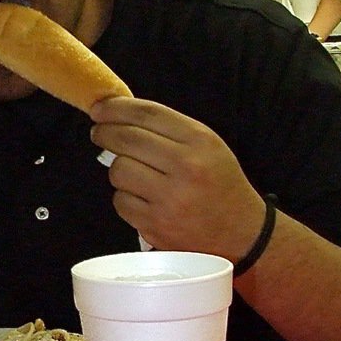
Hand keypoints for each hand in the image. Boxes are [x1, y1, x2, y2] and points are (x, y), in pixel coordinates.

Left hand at [89, 97, 264, 261]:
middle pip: (126, 139)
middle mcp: (185, 166)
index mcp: (200, 141)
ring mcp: (170, 198)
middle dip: (104, 132)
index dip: (116, 108)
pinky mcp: (157, 224)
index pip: (147, 114)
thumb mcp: (208, 145)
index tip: (100, 108)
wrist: (241, 233)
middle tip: (99, 133)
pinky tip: (139, 197)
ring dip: (118, 168)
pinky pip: (120, 201)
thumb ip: (168, 129)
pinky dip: (124, 197)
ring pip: (118, 170)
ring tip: (130, 171)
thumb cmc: (220, 184)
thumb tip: (118, 114)